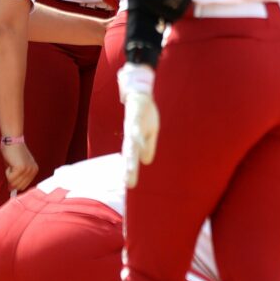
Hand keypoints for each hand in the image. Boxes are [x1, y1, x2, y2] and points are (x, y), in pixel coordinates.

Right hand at [1, 139, 38, 190]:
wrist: (12, 139)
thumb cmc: (12, 151)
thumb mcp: (16, 166)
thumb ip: (16, 178)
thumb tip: (11, 190)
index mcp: (34, 170)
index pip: (23, 186)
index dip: (15, 183)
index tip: (11, 174)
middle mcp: (33, 171)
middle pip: (19, 187)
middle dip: (11, 179)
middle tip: (11, 167)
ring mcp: (28, 170)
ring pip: (13, 183)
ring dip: (9, 175)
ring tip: (11, 163)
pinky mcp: (21, 168)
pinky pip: (10, 178)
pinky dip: (7, 171)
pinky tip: (10, 162)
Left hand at [119, 63, 158, 188]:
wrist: (140, 94)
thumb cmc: (145, 115)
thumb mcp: (150, 132)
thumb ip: (147, 146)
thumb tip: (145, 162)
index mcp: (134, 141)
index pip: (132, 159)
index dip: (130, 172)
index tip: (130, 187)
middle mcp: (131, 136)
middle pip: (129, 155)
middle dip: (129, 170)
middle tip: (129, 184)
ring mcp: (132, 127)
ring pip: (131, 144)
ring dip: (131, 157)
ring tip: (130, 169)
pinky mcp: (135, 116)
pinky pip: (136, 128)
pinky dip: (137, 136)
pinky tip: (138, 144)